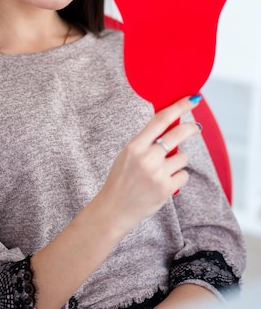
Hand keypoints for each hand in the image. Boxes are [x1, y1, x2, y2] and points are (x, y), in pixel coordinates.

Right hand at [97, 95, 200, 236]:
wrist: (114, 209)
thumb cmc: (121, 178)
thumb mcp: (128, 153)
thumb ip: (146, 141)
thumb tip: (171, 125)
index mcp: (135, 145)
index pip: (161, 119)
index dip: (179, 107)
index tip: (192, 99)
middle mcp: (147, 157)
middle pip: (178, 134)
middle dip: (190, 129)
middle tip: (195, 128)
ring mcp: (157, 173)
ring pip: (183, 157)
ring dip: (178, 161)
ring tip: (163, 170)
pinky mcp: (166, 189)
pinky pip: (183, 175)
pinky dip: (177, 177)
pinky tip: (165, 183)